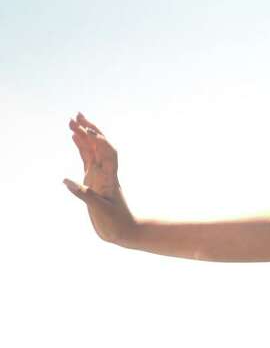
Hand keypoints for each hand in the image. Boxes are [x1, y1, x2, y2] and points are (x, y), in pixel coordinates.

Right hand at [63, 113, 136, 244]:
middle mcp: (106, 173)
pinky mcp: (94, 180)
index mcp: (109, 178)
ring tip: (72, 121)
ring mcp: (100, 175)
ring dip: (84, 135)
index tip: (88, 131)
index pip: (106, 154)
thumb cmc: (117, 223)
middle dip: (90, 130)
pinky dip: (81, 147)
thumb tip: (66, 181)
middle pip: (99, 147)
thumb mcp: (101, 210)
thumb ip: (85, 195)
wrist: (125, 232)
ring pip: (92, 150)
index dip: (99, 141)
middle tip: (77, 115)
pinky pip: (87, 159)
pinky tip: (73, 137)